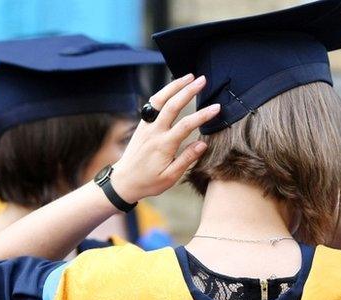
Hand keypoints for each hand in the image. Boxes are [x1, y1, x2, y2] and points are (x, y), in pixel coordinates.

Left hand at [111, 74, 219, 202]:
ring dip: (175, 86)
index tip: (216, 107)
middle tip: (203, 80)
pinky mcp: (142, 125)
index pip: (186, 125)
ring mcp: (146, 126)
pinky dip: (164, 92)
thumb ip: (187, 159)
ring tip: (189, 76)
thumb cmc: (148, 181)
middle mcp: (154, 132)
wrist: (123, 181)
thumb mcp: (170, 177)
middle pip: (172, 105)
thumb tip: (202, 144)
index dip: (202, 115)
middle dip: (188, 90)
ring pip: (160, 99)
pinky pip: (152, 104)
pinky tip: (173, 87)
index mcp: (164, 145)